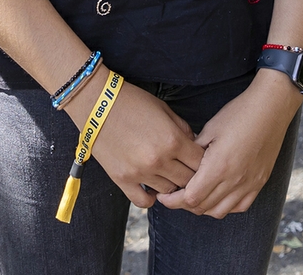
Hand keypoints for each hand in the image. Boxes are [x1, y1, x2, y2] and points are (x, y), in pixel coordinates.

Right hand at [66, 67, 205, 207]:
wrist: (97, 102)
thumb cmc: (133, 102)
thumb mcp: (164, 109)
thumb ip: (183, 130)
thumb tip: (194, 146)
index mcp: (173, 140)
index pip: (201, 164)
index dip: (205, 163)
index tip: (201, 161)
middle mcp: (159, 160)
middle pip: (188, 181)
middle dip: (192, 176)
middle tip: (187, 171)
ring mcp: (140, 172)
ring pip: (168, 192)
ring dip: (171, 185)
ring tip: (169, 176)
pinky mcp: (122, 179)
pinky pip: (143, 201)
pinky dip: (150, 198)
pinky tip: (151, 189)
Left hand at [157, 69, 300, 217]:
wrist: (271, 108)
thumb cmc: (238, 114)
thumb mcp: (209, 129)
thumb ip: (194, 152)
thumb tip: (180, 164)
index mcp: (218, 167)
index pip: (190, 198)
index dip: (173, 200)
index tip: (164, 195)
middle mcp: (234, 180)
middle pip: (202, 207)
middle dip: (184, 204)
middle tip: (175, 194)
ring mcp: (249, 184)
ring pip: (219, 211)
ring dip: (203, 207)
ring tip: (195, 196)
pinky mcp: (259, 183)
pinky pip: (239, 207)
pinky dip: (225, 206)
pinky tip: (218, 196)